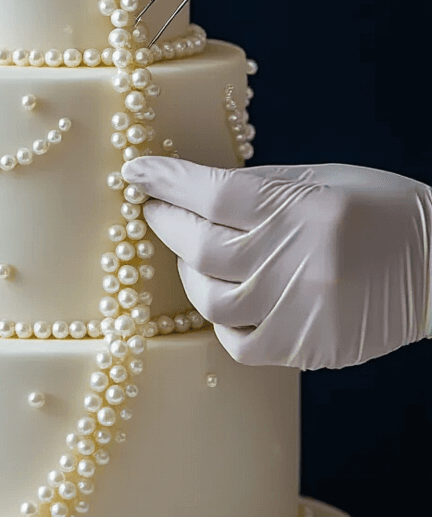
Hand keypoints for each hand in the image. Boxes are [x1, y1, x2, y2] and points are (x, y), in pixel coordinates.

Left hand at [121, 156, 431, 369]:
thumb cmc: (379, 209)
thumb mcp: (322, 179)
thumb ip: (259, 188)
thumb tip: (194, 190)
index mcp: (298, 205)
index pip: (212, 192)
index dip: (167, 181)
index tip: (136, 171)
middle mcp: (293, 256)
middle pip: (200, 245)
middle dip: (167, 224)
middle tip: (156, 212)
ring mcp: (297, 306)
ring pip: (209, 297)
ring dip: (189, 274)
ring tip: (192, 257)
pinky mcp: (306, 345)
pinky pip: (239, 341)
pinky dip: (223, 320)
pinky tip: (227, 298)